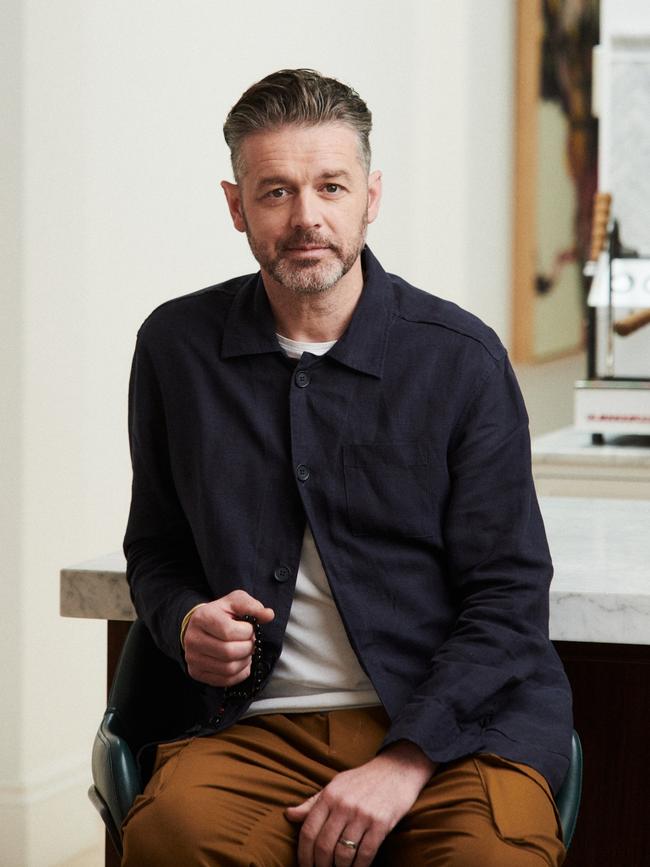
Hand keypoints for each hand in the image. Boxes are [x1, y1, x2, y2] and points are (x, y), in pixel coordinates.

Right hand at [183, 590, 273, 686]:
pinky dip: (239, 674)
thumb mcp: (235, 602)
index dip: (246, 632)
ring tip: (247, 652)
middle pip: (228, 652)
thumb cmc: (221, 613)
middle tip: (251, 642)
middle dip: (248, 648)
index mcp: (203, 617)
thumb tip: (269, 615)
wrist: (199, 626)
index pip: (228, 631)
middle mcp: (193, 639)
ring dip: (245, 661)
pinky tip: (242, 663)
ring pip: (228, 668)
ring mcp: (193, 658)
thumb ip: (252, 606)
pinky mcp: (196, 673)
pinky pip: (224, 680)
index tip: (250, 629)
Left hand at [285, 741, 435, 866]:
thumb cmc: (362, 780)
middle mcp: (343, 805)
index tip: (305, 866)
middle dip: (320, 866)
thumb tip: (289, 815)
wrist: (396, 769)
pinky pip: (365, 854)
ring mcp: (363, 814)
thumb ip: (313, 803)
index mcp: (329, 795)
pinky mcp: (381, 824)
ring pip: (343, 854)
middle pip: (324, 846)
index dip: (304, 855)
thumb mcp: (335, 785)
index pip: (308, 831)